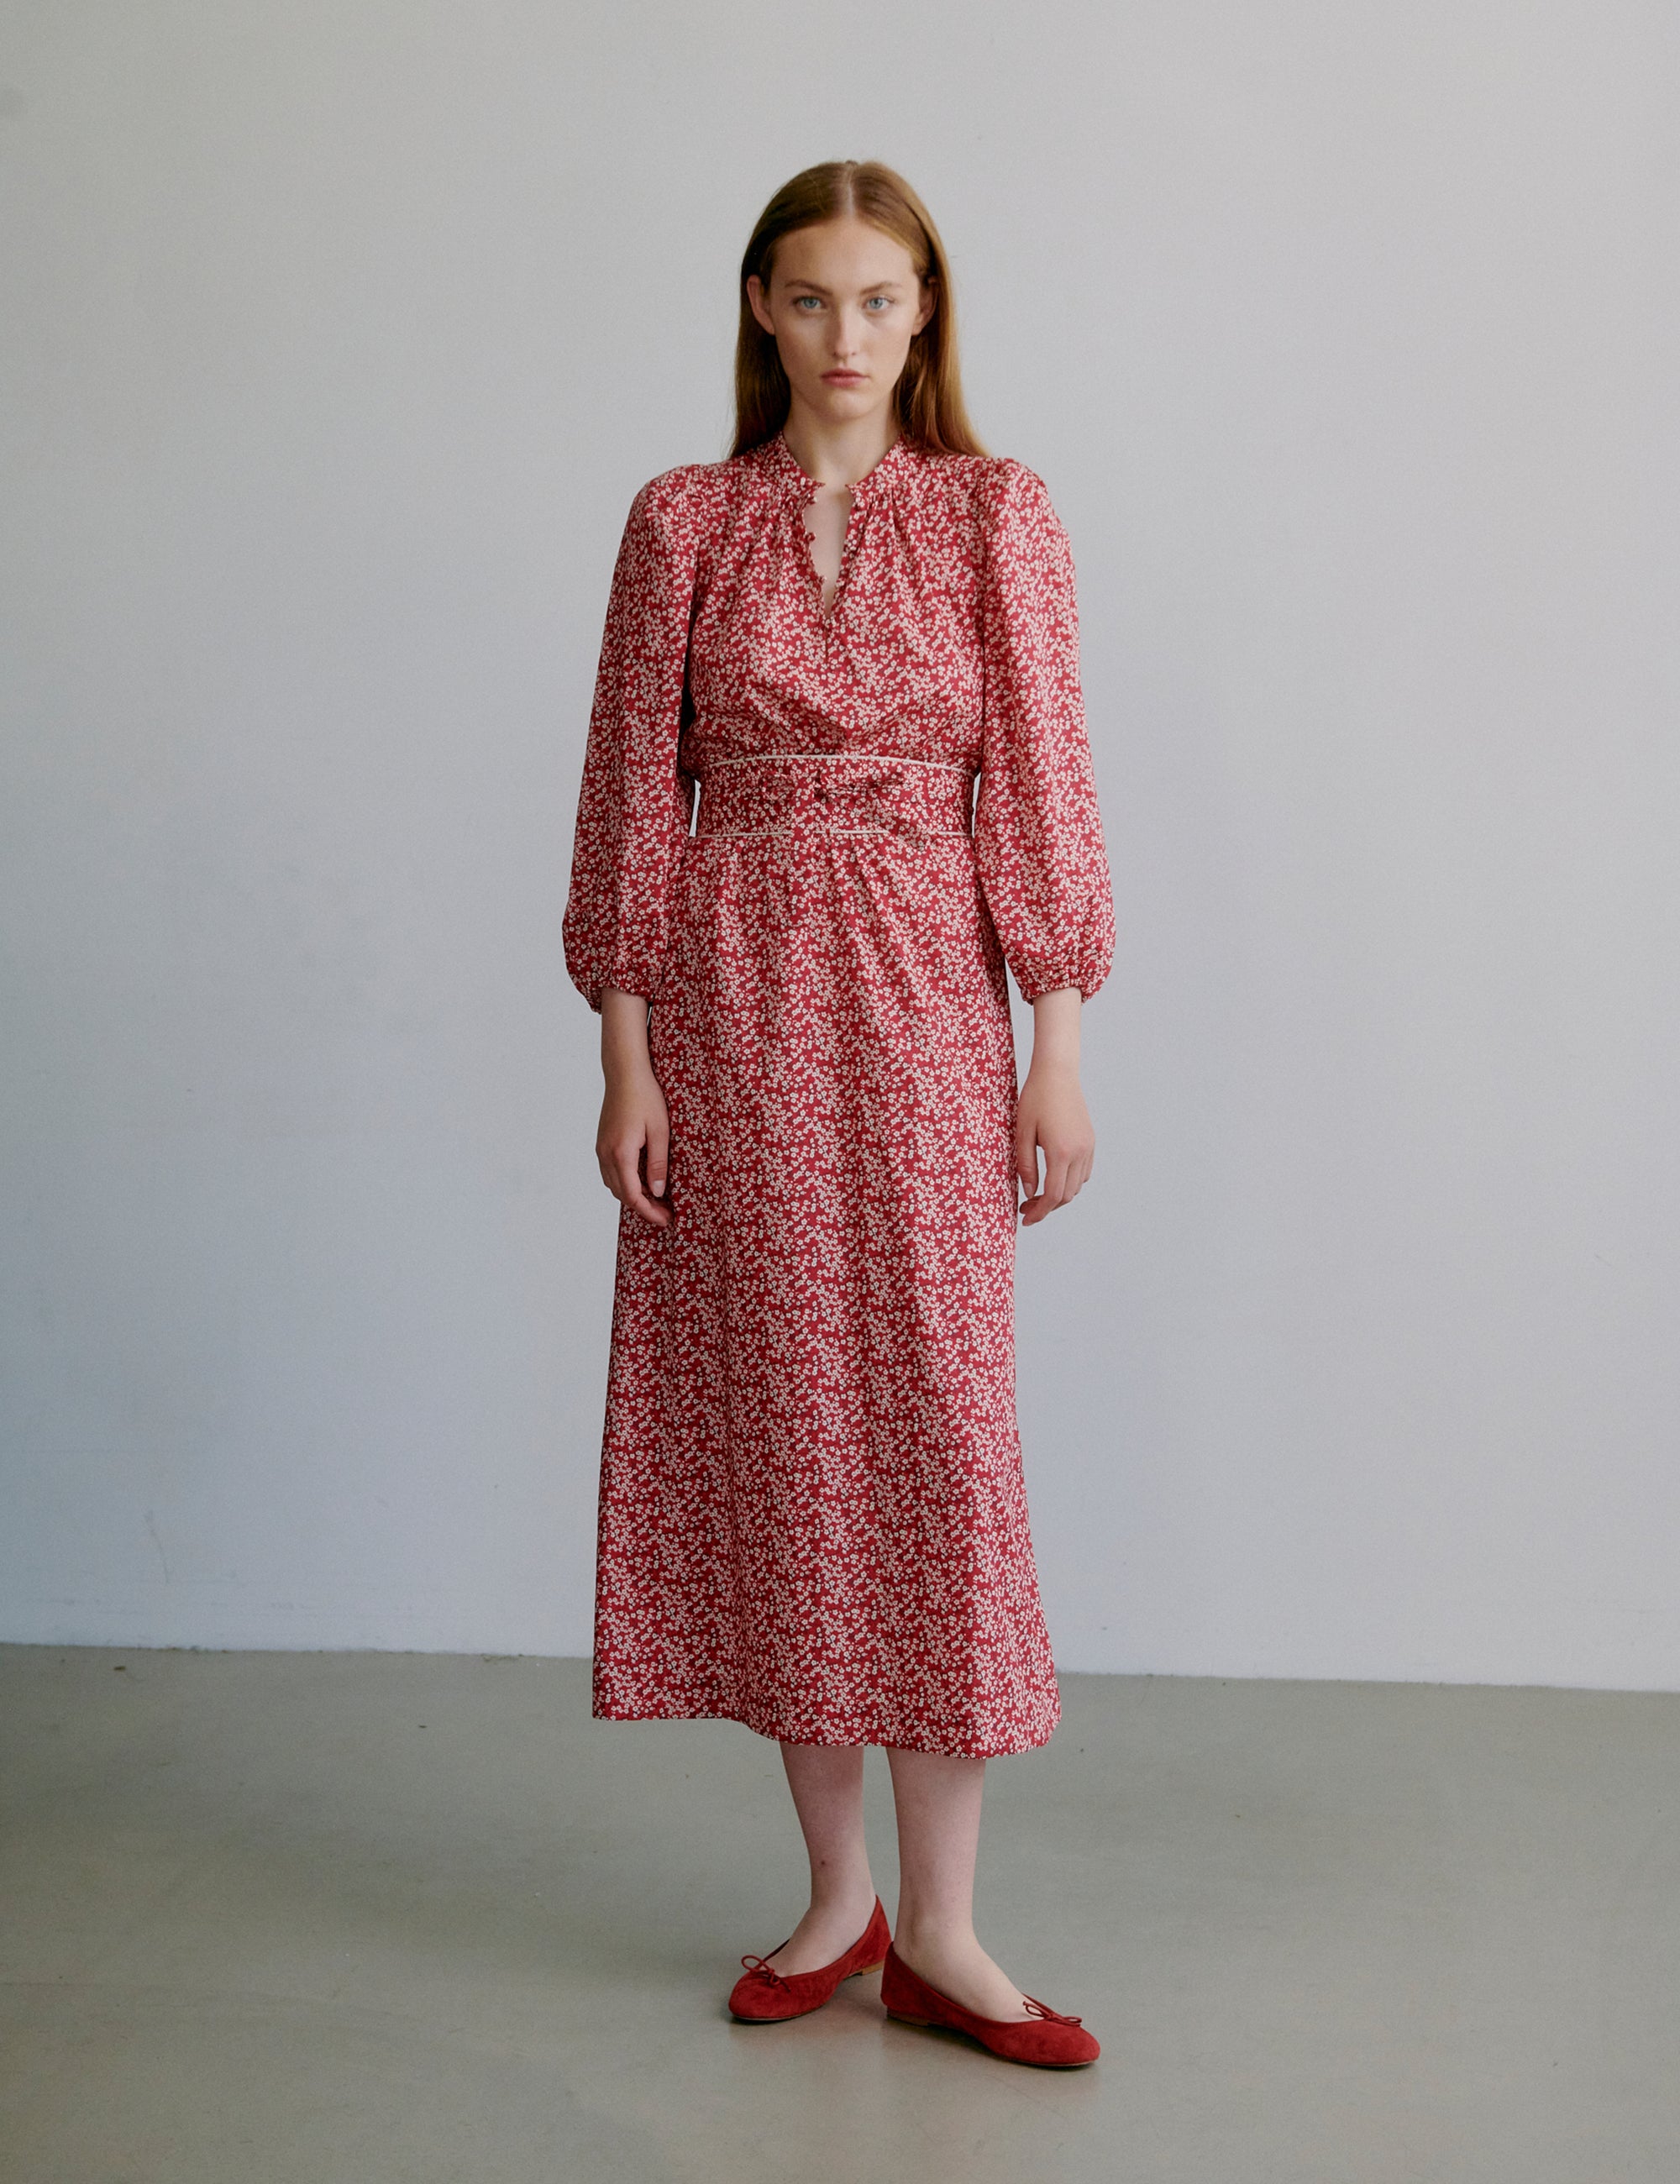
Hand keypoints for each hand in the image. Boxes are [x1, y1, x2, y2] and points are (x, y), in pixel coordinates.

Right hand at [597, 989, 671, 1227]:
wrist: (625, 1073)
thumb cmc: (646, 1097)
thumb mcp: (660, 1131)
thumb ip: (658, 1164)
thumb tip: (658, 1192)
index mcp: (621, 1154)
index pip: (633, 1196)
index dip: (649, 1212)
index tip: (666, 1220)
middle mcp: (606, 1154)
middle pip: (621, 1194)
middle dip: (643, 1208)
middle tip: (666, 1213)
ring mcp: (601, 1148)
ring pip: (613, 1185)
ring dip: (633, 1196)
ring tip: (656, 1200)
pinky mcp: (602, 1142)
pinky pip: (610, 1172)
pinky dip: (624, 1183)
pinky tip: (641, 1181)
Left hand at [1015, 988, 1093, 1225]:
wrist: (1057, 1074)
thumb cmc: (1035, 1099)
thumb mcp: (1022, 1133)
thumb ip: (1025, 1166)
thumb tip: (1030, 1193)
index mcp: (1061, 1152)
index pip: (1053, 1195)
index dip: (1039, 1212)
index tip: (1025, 1219)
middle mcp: (1079, 1153)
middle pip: (1067, 1195)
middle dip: (1047, 1207)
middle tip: (1026, 1209)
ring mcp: (1088, 1147)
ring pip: (1077, 1186)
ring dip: (1059, 1195)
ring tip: (1038, 1195)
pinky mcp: (1090, 1141)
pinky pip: (1084, 1172)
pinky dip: (1070, 1182)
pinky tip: (1053, 1177)